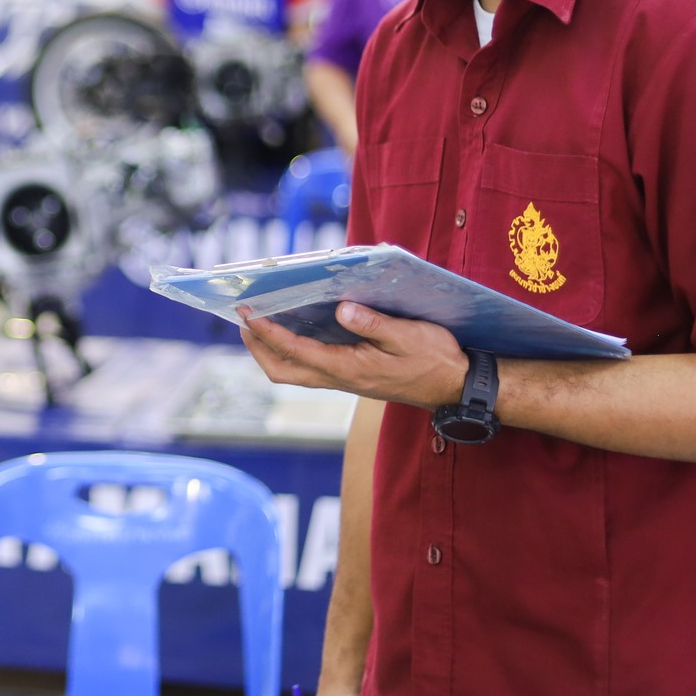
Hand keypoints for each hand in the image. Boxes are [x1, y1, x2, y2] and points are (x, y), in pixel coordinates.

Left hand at [240, 301, 466, 408]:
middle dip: (257, 348)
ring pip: (294, 372)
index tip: (247, 313)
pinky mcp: (351, 376)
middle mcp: (340, 379)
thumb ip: (374, 324)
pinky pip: (309, 367)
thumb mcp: (409, 335)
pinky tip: (293, 330)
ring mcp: (344, 380)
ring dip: (271, 351)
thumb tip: (342, 309)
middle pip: (283, 371)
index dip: (267, 332)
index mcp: (349, 369)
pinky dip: (291, 351)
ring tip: (258, 324)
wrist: (454, 387)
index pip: (296, 351)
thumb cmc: (434, 359)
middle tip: (242, 320)